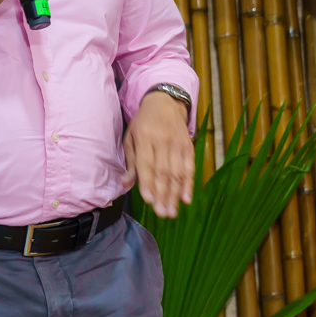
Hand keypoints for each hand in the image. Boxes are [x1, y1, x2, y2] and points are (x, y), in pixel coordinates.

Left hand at [123, 91, 193, 218]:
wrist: (165, 102)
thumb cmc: (143, 123)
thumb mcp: (130, 137)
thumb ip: (130, 162)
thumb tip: (126, 184)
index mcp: (144, 137)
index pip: (147, 164)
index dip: (148, 183)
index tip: (149, 201)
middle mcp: (162, 140)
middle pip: (163, 172)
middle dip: (163, 194)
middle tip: (162, 214)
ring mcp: (177, 143)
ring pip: (177, 172)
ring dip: (175, 194)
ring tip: (172, 212)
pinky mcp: (188, 146)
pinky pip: (189, 168)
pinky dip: (188, 184)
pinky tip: (186, 198)